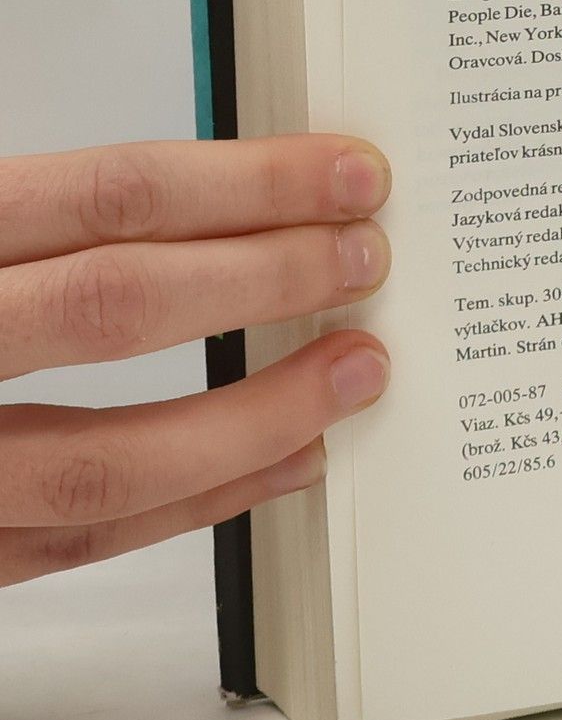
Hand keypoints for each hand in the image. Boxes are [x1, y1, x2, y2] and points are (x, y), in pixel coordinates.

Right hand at [0, 136, 391, 584]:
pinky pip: (70, 544)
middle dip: (264, 279)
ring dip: (251, 415)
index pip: (102, 197)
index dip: (243, 184)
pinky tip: (281, 464)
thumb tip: (199, 195)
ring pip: (99, 459)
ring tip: (355, 371)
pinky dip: (191, 504)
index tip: (344, 175)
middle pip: (113, 309)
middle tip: (370, 258)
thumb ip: (32, 220)